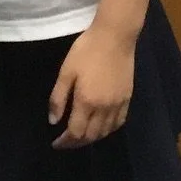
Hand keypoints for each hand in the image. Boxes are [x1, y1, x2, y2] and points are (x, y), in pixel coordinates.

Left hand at [49, 27, 134, 149]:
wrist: (115, 36)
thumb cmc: (86, 50)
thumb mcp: (66, 71)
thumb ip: (58, 98)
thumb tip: (53, 121)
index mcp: (87, 102)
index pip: (76, 132)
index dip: (65, 142)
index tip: (56, 143)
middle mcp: (104, 108)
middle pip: (91, 136)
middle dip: (77, 143)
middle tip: (66, 142)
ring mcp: (118, 104)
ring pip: (105, 132)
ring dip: (92, 138)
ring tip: (81, 136)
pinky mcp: (128, 98)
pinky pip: (119, 123)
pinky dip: (108, 130)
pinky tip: (101, 128)